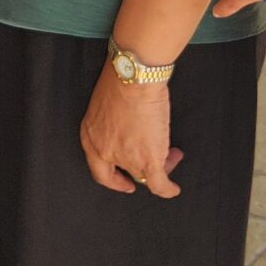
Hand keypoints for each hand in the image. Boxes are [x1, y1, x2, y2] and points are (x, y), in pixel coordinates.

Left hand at [80, 70, 183, 195]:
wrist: (133, 77)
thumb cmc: (120, 80)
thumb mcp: (105, 106)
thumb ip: (113, 123)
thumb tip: (130, 128)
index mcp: (91, 136)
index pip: (99, 169)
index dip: (113, 179)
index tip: (123, 181)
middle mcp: (104, 151)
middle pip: (124, 171)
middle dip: (140, 169)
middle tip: (154, 165)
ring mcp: (125, 157)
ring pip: (143, 175)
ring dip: (160, 166)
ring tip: (172, 155)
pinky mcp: (147, 159)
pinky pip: (158, 183)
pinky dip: (167, 188)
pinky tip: (174, 189)